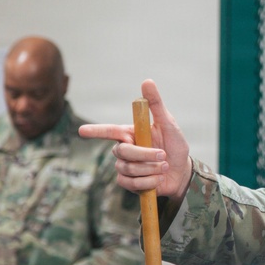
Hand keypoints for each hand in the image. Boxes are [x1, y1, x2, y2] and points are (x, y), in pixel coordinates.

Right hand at [78, 79, 192, 199]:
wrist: (182, 172)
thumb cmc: (175, 146)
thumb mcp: (169, 124)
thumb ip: (156, 105)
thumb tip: (147, 81)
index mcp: (131, 133)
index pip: (109, 131)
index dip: (95, 131)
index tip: (82, 131)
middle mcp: (125, 149)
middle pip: (123, 151)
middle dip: (145, 154)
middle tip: (163, 154)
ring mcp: (125, 166)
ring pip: (128, 168)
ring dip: (151, 168)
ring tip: (164, 166)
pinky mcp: (128, 183)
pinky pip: (131, 183)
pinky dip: (148, 182)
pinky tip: (158, 179)